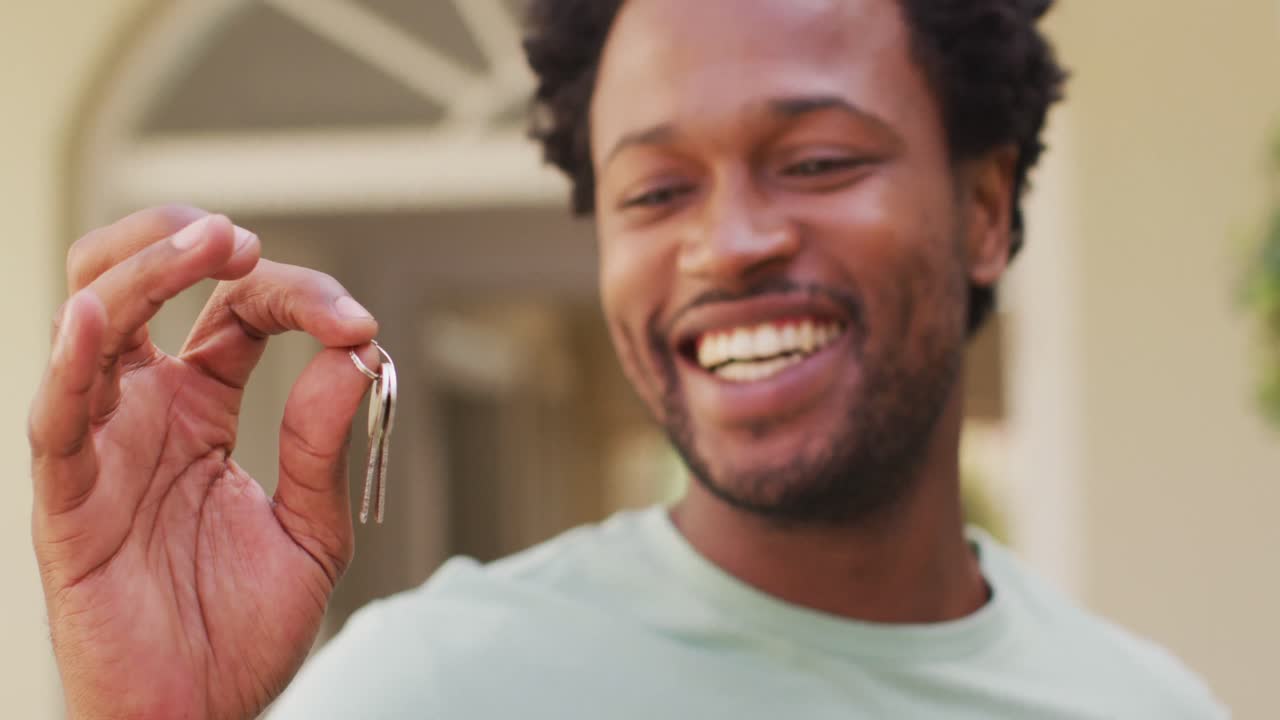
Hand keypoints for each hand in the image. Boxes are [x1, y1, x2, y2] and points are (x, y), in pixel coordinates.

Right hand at [29, 207, 380, 719]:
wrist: (201, 715)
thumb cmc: (242, 629)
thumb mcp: (311, 528)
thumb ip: (324, 444)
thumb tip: (355, 355)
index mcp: (202, 410)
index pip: (237, 313)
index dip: (295, 297)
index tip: (356, 325)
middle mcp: (144, 412)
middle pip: (143, 286)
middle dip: (188, 243)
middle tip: (245, 241)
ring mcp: (102, 446)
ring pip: (93, 323)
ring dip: (144, 269)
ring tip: (205, 243)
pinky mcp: (67, 498)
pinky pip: (56, 417)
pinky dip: (72, 361)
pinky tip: (100, 315)